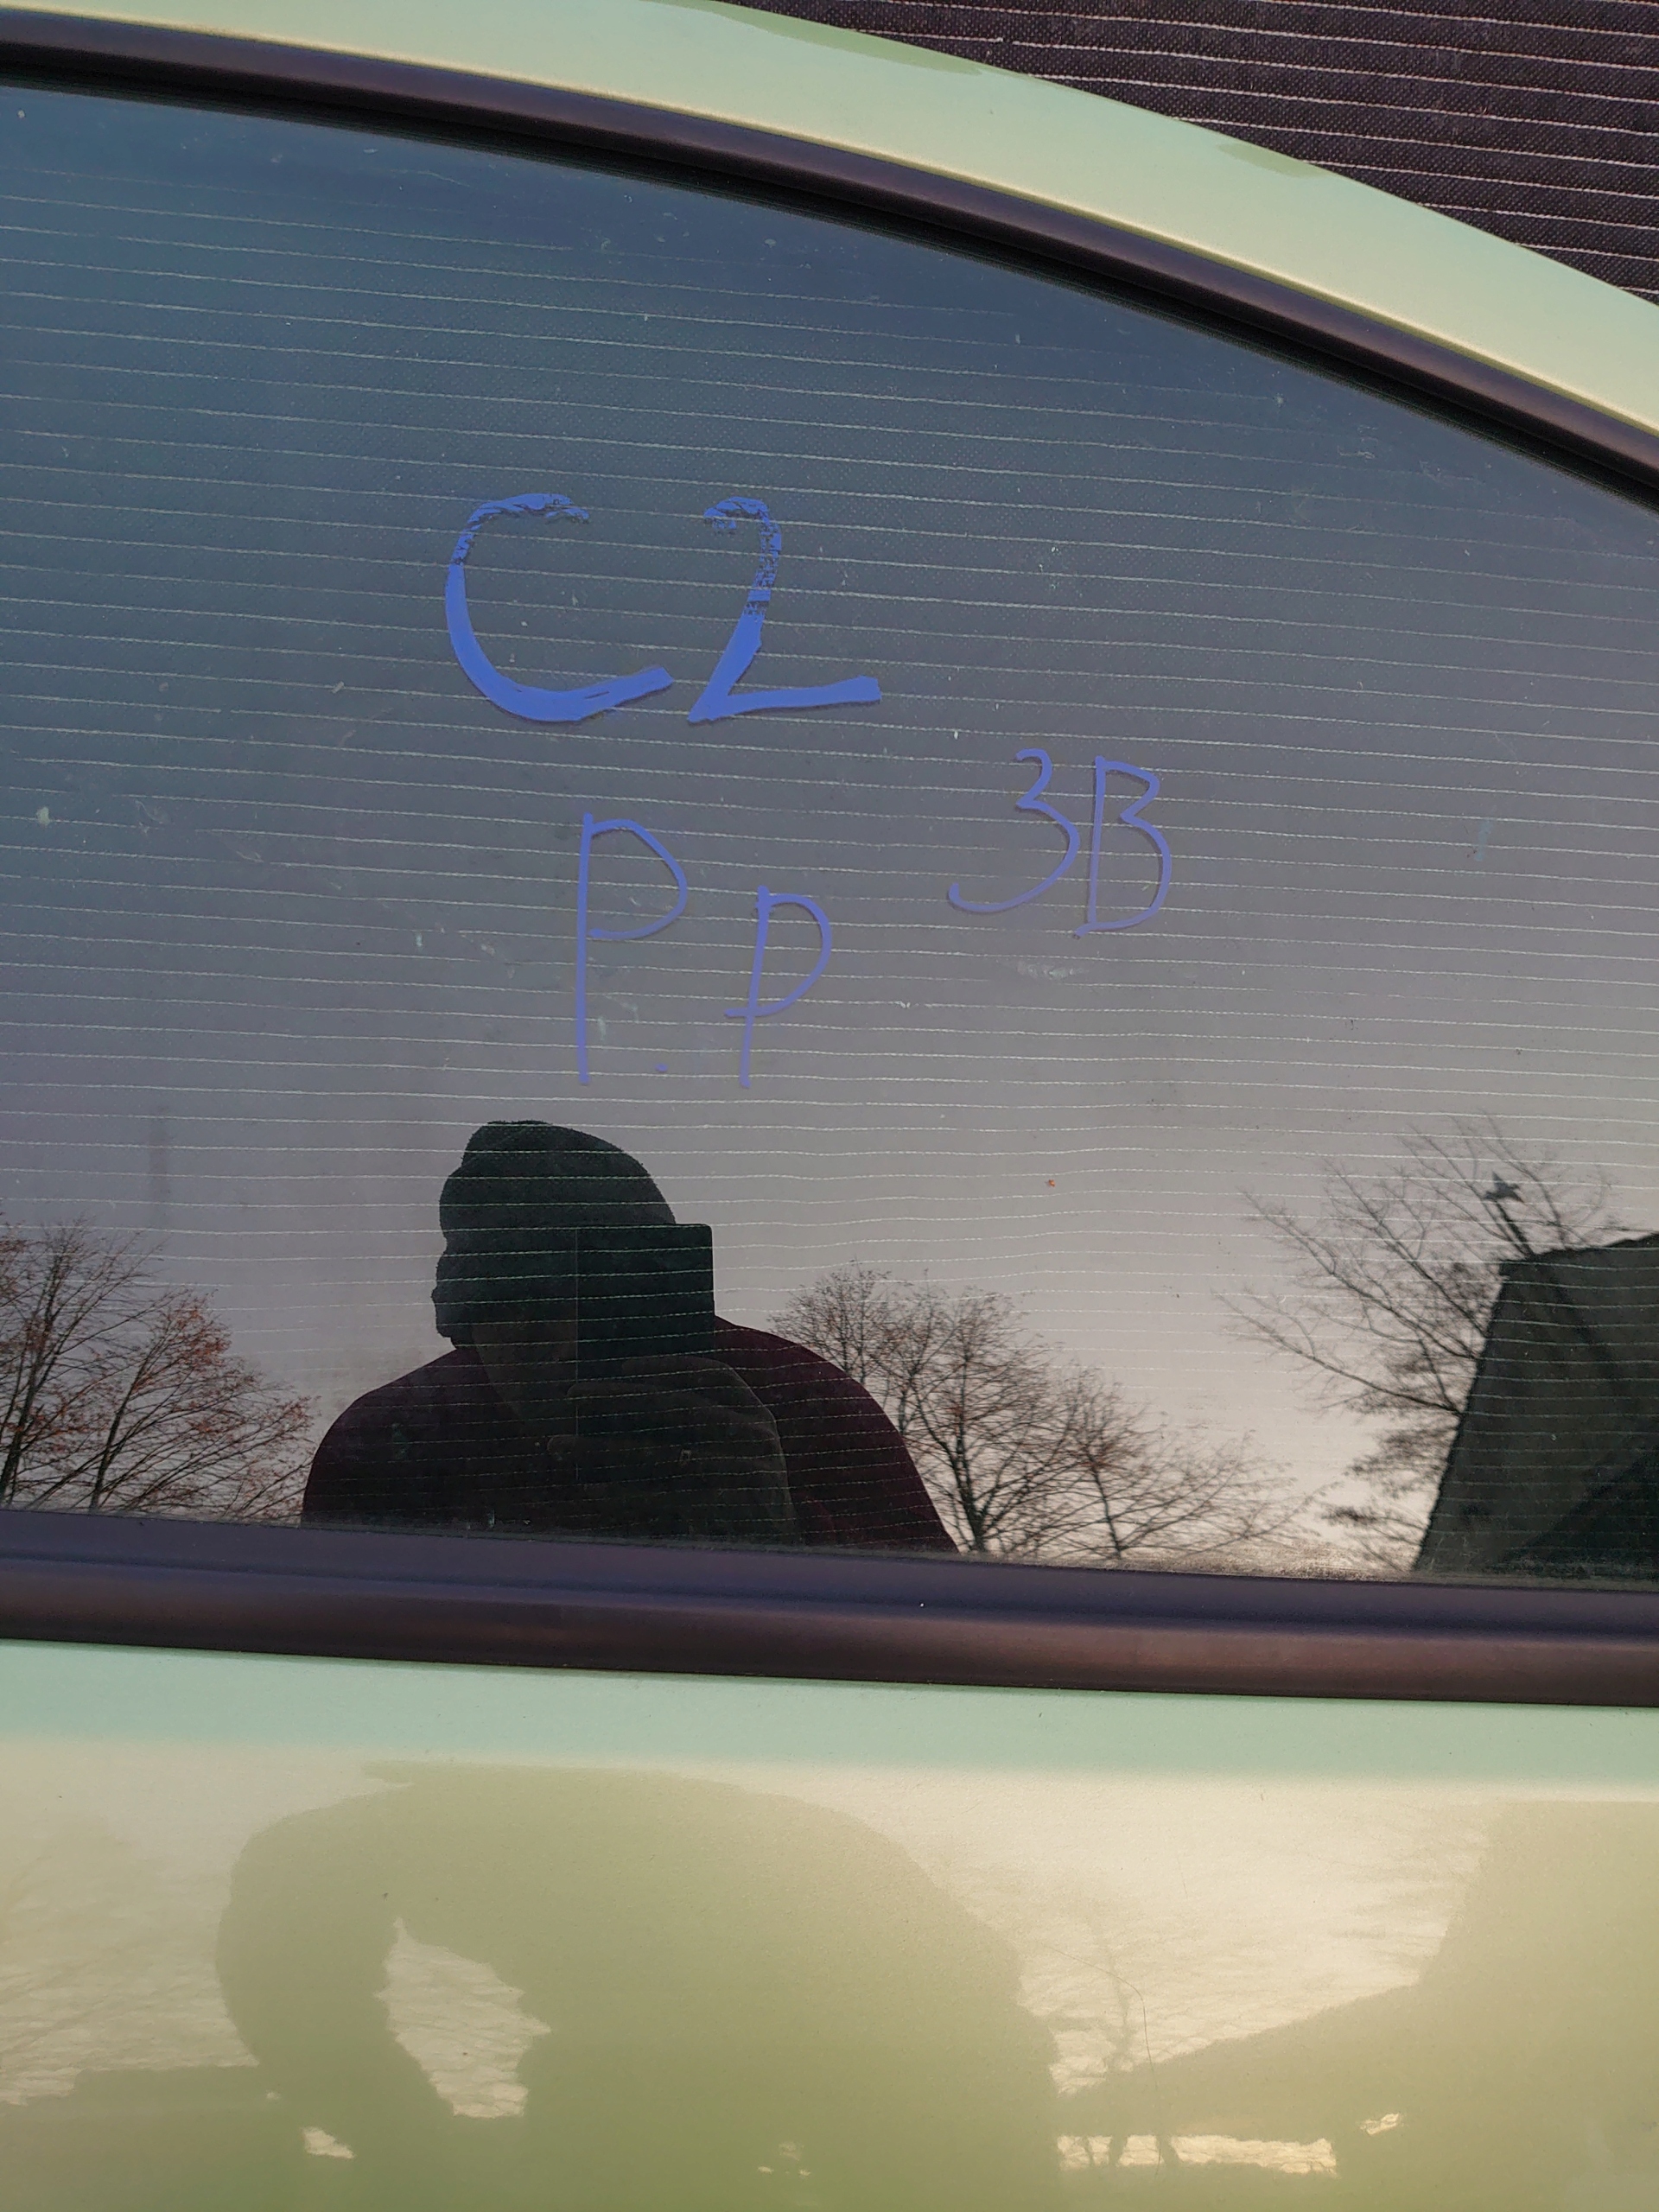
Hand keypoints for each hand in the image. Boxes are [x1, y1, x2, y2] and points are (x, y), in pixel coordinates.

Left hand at [569, 1354, 798, 1543]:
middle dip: (620, 1397)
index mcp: (756, 1412)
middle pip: (680, 1406)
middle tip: (573, 1393)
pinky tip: (590, 1488)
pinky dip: (625, 1493)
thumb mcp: (729, 1447)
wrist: (777, 1548)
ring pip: (663, 1454)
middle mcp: (756, 1435)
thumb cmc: (736, 1489)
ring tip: (559, 1445)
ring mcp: (747, 1472)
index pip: (713, 1374)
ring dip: (604, 1449)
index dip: (668, 1366)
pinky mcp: (729, 1511)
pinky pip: (667, 1498)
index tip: (622, 1365)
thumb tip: (621, 1395)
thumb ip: (695, 1423)